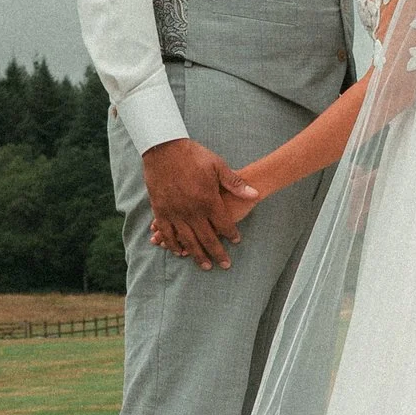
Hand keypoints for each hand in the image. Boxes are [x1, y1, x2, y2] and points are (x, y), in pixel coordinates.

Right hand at [141, 138, 258, 269]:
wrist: (164, 148)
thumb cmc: (193, 155)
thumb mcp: (218, 166)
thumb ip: (235, 183)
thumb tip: (255, 194)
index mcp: (208, 200)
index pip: (223, 224)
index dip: (231, 234)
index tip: (236, 241)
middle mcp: (191, 211)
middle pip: (207, 238)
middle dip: (217, 253)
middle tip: (224, 265)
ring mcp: (174, 212)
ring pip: (187, 240)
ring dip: (197, 255)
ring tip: (205, 266)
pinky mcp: (160, 211)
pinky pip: (168, 233)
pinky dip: (174, 245)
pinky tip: (181, 253)